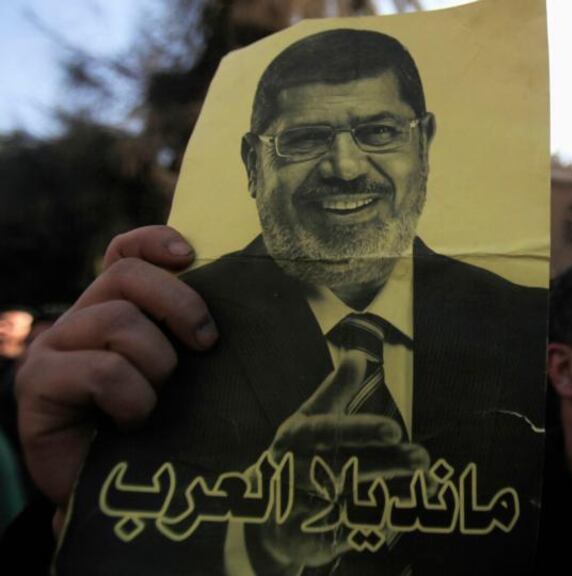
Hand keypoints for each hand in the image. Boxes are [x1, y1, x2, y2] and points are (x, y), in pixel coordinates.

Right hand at [14, 225, 216, 532]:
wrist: (115, 496)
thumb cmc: (160, 431)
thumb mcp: (185, 374)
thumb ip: (193, 336)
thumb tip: (244, 299)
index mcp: (114, 309)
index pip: (125, 252)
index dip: (154, 242)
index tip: (190, 255)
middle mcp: (80, 320)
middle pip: (127, 275)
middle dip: (180, 304)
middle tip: (206, 344)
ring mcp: (52, 348)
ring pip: (120, 321)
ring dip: (156, 364)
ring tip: (156, 399)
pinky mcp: (38, 384)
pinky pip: (103, 371)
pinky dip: (133, 399)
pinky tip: (133, 421)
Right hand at [255, 363, 428, 569]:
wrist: (265, 507)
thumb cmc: (299, 451)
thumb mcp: (311, 417)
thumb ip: (336, 390)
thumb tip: (358, 355)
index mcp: (297, 438)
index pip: (331, 432)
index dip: (363, 432)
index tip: (394, 430)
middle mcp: (297, 472)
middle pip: (346, 470)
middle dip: (387, 466)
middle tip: (421, 458)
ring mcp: (301, 508)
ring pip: (352, 503)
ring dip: (394, 496)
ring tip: (430, 486)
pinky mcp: (311, 538)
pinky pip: (349, 533)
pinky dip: (379, 525)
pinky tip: (409, 514)